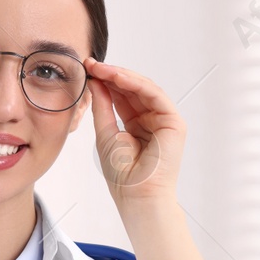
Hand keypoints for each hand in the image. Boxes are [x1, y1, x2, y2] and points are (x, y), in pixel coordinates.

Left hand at [84, 57, 186, 205]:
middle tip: (91, 64)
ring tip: (100, 68)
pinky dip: (136, 84)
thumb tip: (95, 81)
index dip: (104, 82)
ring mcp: (164, 120)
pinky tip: (117, 77)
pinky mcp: (174, 122)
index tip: (86, 69)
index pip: (121, 96)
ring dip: (121, 76)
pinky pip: (155, 95)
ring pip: (144, 88)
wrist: (137, 195)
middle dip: (111, 74)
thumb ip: (102, 106)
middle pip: (132, 89)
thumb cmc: (122, 174)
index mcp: (136, 125)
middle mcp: (152, 120)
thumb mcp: (105, 133)